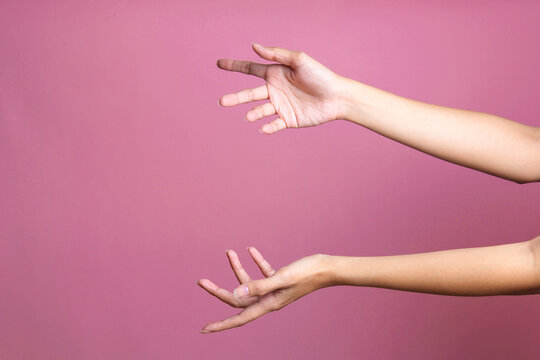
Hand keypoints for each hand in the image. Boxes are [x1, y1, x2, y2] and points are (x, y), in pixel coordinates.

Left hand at [198, 247, 331, 332]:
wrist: (327, 268)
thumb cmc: (307, 273)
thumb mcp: (281, 278)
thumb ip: (258, 286)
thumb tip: (236, 294)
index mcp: (268, 304)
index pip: (239, 317)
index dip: (221, 325)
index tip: (204, 329)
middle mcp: (269, 299)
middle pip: (238, 299)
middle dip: (219, 290)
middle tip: (201, 281)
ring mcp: (274, 289)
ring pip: (249, 282)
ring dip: (237, 268)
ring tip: (229, 251)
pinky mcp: (280, 279)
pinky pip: (263, 273)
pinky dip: (256, 262)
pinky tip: (250, 250)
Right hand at [217, 43, 345, 134]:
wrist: (337, 97)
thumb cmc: (320, 75)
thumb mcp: (298, 60)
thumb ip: (276, 54)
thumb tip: (254, 46)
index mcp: (274, 74)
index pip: (250, 69)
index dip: (234, 66)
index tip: (219, 63)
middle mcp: (274, 90)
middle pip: (249, 94)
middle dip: (235, 98)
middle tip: (222, 102)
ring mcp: (280, 106)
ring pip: (260, 111)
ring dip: (253, 113)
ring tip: (249, 116)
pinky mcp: (288, 120)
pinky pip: (274, 125)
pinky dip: (268, 127)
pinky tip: (263, 129)